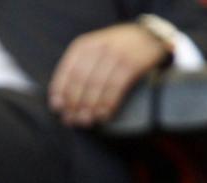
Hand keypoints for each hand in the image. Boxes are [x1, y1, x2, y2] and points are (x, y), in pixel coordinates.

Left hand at [47, 23, 168, 126]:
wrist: (149, 37)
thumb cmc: (117, 49)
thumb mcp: (94, 51)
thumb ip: (79, 68)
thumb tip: (62, 98)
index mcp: (84, 45)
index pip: (67, 70)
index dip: (61, 91)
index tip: (58, 108)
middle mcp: (98, 48)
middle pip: (80, 79)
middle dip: (74, 103)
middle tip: (72, 119)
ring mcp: (115, 55)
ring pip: (96, 85)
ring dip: (90, 106)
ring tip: (86, 121)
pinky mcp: (131, 64)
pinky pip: (115, 88)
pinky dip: (107, 104)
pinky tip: (103, 115)